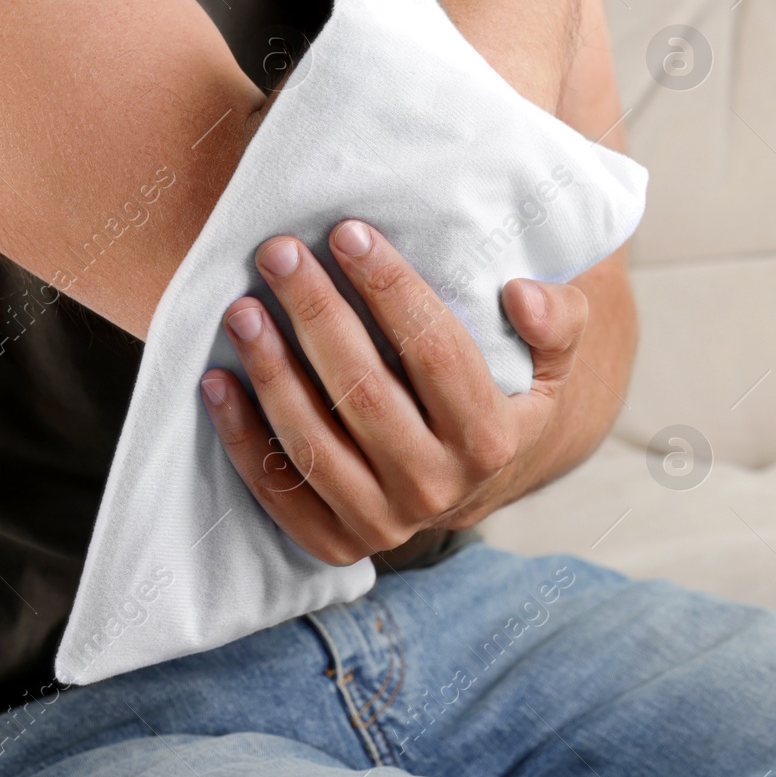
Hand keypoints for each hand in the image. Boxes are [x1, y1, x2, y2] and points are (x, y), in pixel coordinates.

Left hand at [199, 220, 588, 564]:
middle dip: (316, 313)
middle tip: (279, 252)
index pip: (435, 350)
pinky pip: (279, 493)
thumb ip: (557, 320)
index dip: (390, 287)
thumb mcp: (556, 358)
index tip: (349, 232)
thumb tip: (519, 294)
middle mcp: (440, 488)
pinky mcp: (337, 543)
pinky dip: (242, 438)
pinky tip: (218, 380)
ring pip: (314, 442)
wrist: (483, 479)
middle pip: (364, 390)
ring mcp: (385, 523)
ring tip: (243, 308)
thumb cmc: (509, 393)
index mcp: (493, 439)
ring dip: (271, 371)